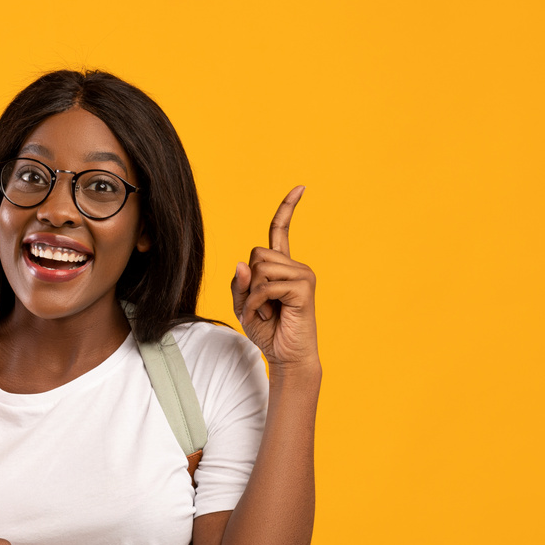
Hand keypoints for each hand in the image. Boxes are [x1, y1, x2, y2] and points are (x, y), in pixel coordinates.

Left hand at [231, 186, 319, 375]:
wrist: (286, 356)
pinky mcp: (304, 288)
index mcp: (283, 266)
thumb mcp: (243, 305)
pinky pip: (266, 287)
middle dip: (248, 281)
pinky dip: (256, 304)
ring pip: (259, 269)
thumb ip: (240, 284)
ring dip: (252, 295)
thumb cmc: (267, 330)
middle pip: (256, 254)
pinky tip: (266, 316)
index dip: (288, 208)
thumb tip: (242, 263)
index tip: (301, 187)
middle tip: (259, 305)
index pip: (281, 230)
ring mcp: (303, 275)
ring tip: (265, 311)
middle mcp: (296, 266)